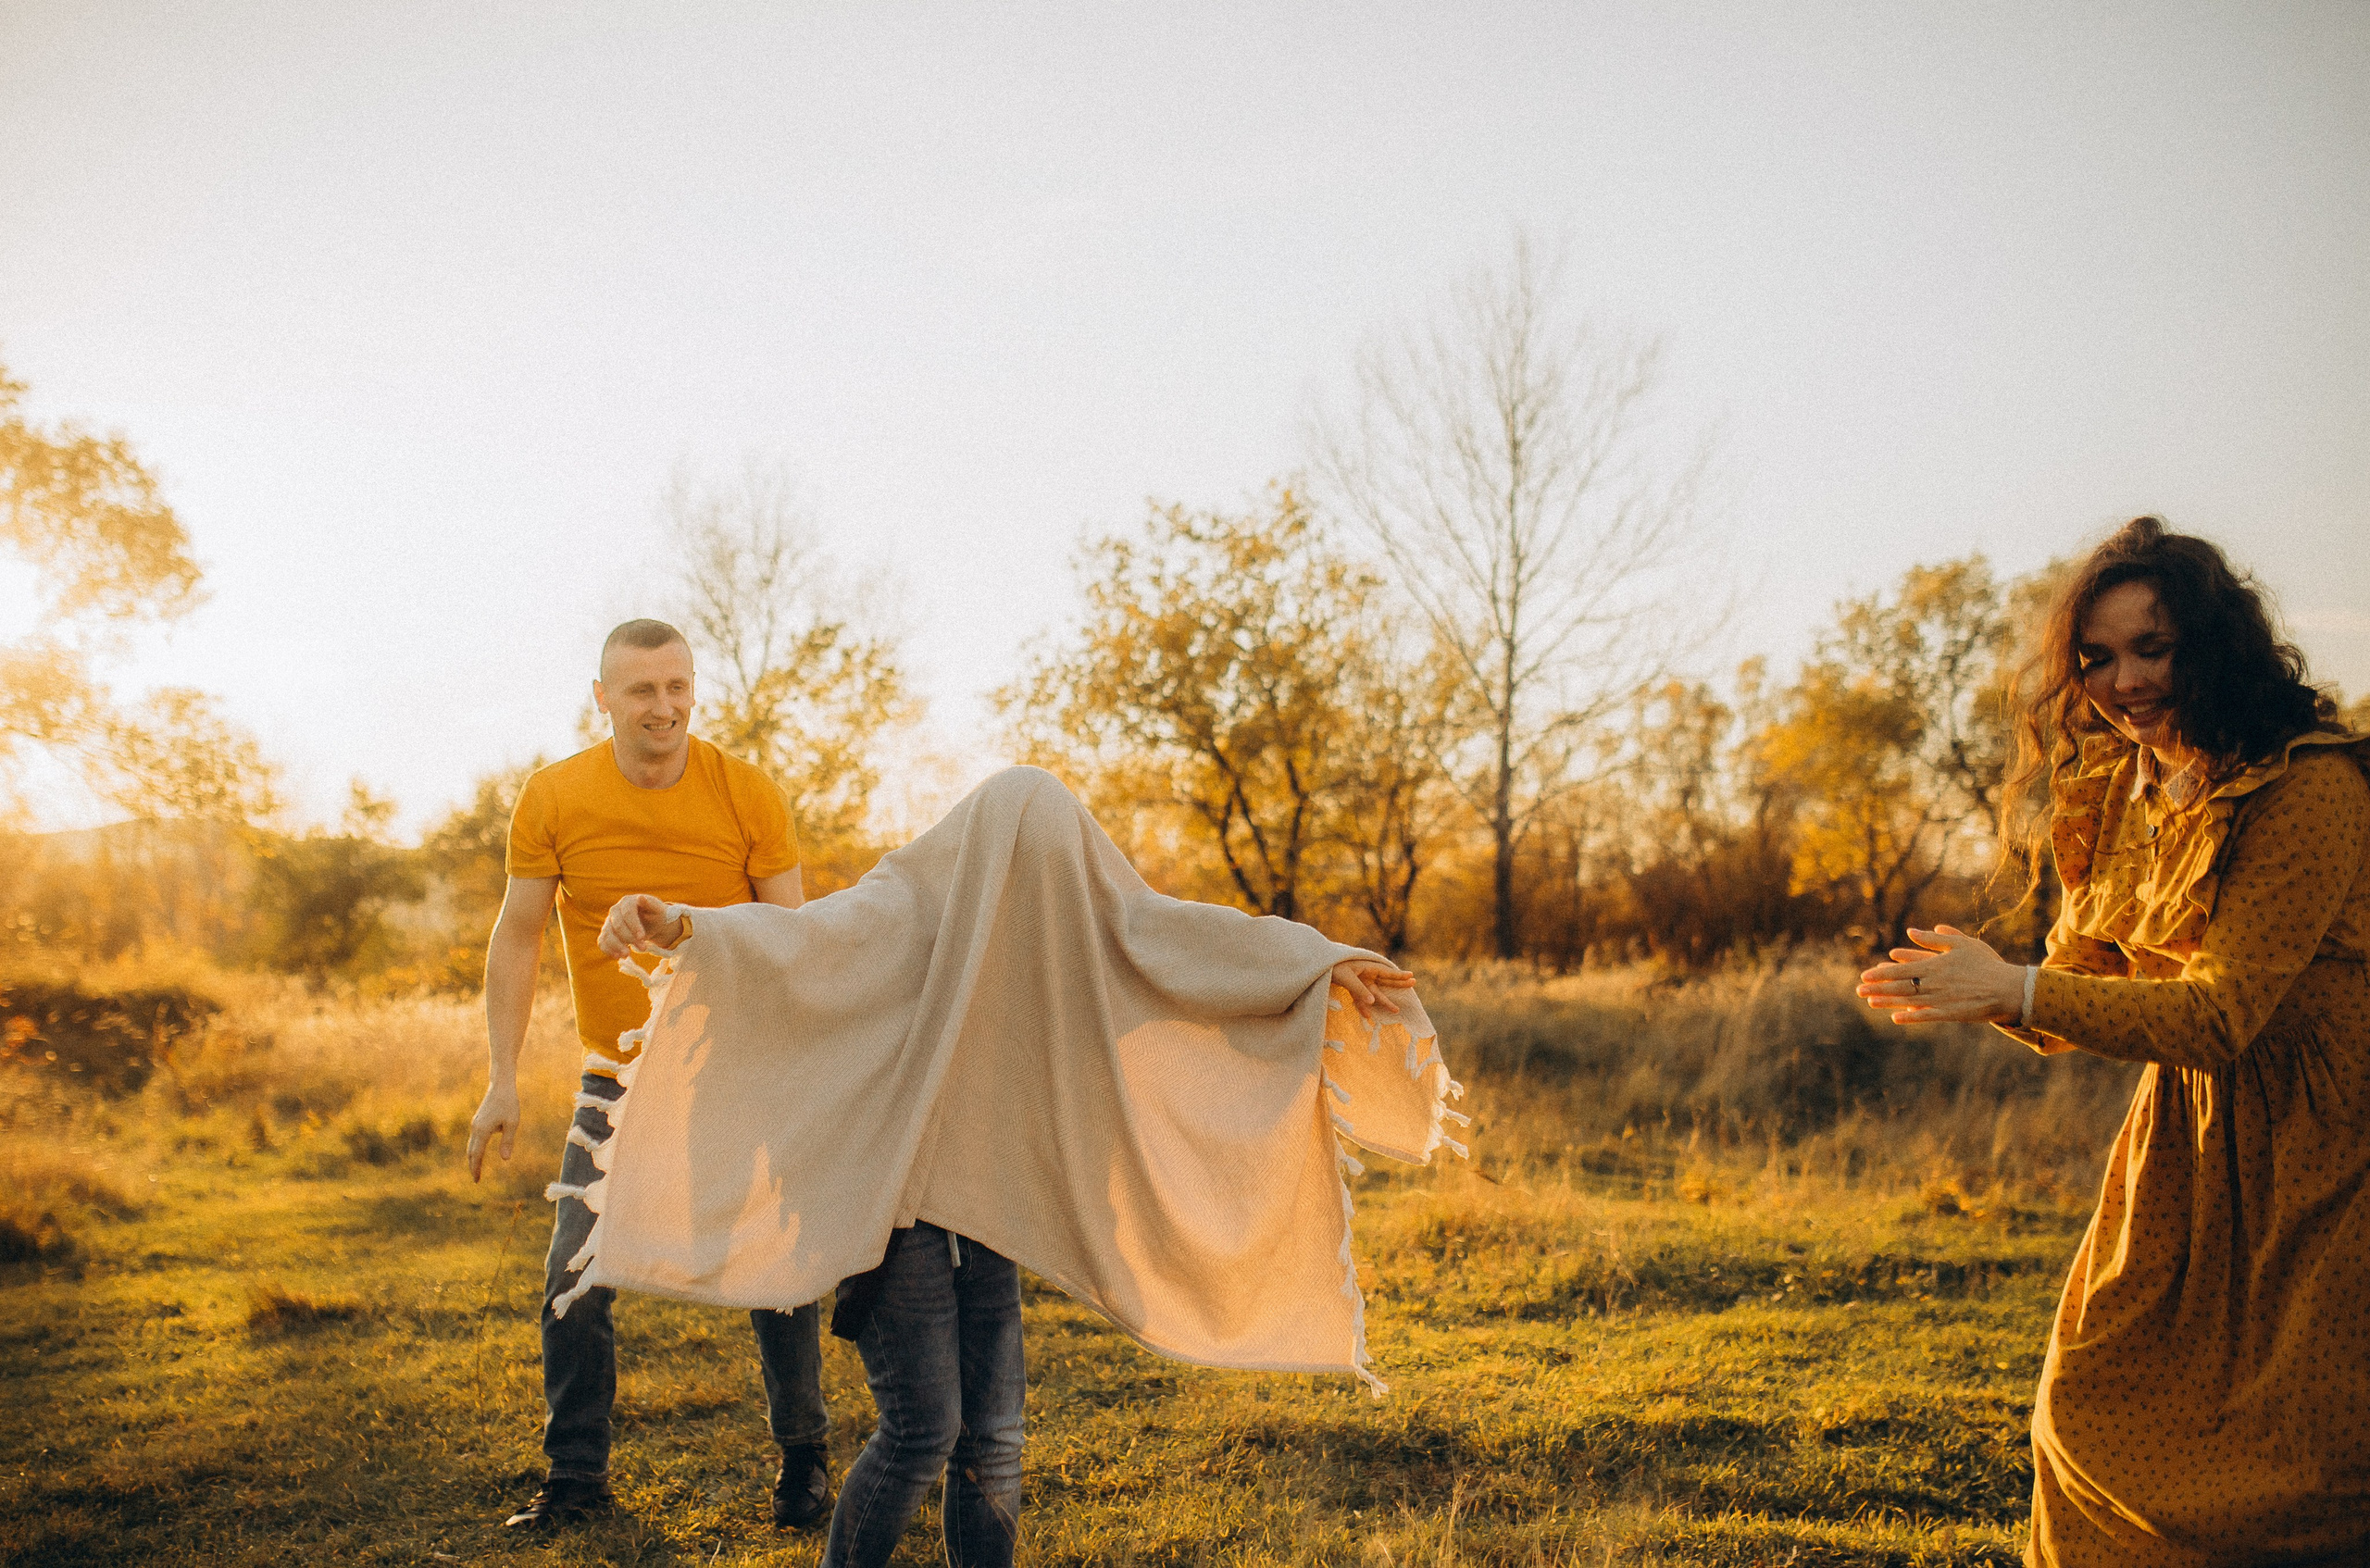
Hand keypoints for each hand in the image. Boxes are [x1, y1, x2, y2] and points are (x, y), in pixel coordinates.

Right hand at [466, 1082, 518, 1180]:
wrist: (501, 1085)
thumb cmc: (509, 1103)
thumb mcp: (512, 1123)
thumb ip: (508, 1141)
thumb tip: (505, 1159)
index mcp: (483, 1131)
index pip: (476, 1154)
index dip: (476, 1168)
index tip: (476, 1180)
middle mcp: (476, 1128)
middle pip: (471, 1152)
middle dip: (472, 1165)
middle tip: (476, 1179)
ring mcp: (475, 1124)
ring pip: (471, 1145)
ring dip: (473, 1157)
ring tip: (477, 1169)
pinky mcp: (478, 1120)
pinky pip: (474, 1139)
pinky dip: (475, 1149)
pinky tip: (479, 1153)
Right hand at [599, 893, 684, 958]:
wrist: (650, 922)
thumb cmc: (654, 914)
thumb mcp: (657, 910)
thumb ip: (650, 904)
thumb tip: (640, 897)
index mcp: (627, 901)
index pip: (628, 913)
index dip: (634, 926)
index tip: (642, 937)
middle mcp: (615, 910)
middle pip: (618, 925)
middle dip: (629, 938)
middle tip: (643, 948)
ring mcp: (609, 921)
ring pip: (607, 934)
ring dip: (616, 946)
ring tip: (627, 955)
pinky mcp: (606, 932)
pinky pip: (602, 941)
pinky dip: (608, 949)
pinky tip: (617, 956)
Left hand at [1331, 959, 1415, 1027]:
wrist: (1316, 966)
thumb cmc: (1332, 967)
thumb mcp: (1347, 978)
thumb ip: (1360, 990)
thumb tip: (1373, 1003)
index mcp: (1366, 967)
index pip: (1386, 972)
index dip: (1399, 975)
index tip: (1412, 976)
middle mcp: (1365, 974)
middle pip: (1384, 981)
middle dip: (1398, 984)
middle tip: (1413, 984)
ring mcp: (1358, 981)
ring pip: (1374, 993)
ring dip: (1384, 1002)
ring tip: (1396, 1010)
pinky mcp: (1351, 988)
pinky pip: (1360, 999)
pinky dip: (1363, 1007)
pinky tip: (1367, 1016)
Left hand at [1856, 925, 2024, 1024]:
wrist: (2010, 989)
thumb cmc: (1987, 964)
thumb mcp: (1963, 944)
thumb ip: (1935, 938)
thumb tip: (1912, 931)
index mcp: (1936, 965)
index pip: (1902, 969)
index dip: (1882, 973)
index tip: (1865, 975)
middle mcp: (1935, 983)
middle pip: (1900, 986)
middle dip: (1878, 989)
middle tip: (1859, 991)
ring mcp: (1941, 1000)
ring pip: (1908, 1001)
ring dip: (1887, 1002)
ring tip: (1870, 1002)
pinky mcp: (1950, 1014)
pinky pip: (1926, 1016)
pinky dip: (1911, 1016)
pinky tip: (1896, 1018)